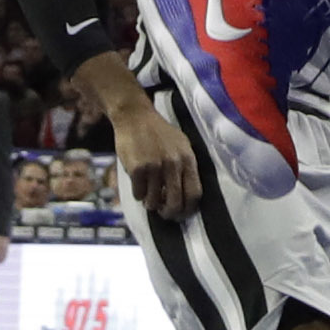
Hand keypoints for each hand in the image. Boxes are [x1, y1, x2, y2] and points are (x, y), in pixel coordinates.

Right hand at [109, 97, 203, 221]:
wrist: (135, 116)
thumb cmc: (158, 132)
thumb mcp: (180, 145)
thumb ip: (185, 167)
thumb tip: (186, 196)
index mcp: (187, 159)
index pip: (195, 193)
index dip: (188, 209)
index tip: (181, 214)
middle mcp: (173, 164)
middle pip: (176, 202)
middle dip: (169, 213)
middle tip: (163, 213)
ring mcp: (155, 167)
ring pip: (154, 201)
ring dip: (150, 204)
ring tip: (148, 197)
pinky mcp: (137, 169)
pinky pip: (139, 194)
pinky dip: (138, 194)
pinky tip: (138, 185)